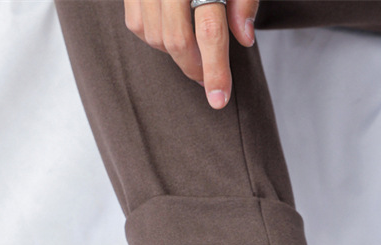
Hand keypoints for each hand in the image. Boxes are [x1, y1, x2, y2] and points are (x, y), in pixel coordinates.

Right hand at [124, 0, 258, 108]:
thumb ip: (244, 0)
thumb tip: (244, 39)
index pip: (210, 32)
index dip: (215, 71)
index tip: (219, 100)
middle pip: (177, 40)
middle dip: (196, 69)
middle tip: (210, 81)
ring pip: (153, 35)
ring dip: (175, 55)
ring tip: (196, 55)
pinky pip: (136, 22)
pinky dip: (154, 37)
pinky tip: (173, 34)